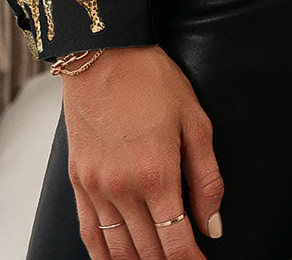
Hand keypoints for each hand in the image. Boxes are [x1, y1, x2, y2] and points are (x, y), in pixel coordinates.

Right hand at [61, 44, 223, 258]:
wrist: (103, 52)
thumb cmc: (153, 80)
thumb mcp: (195, 120)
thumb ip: (207, 178)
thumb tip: (213, 225)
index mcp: (157, 175)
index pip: (176, 243)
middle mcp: (123, 189)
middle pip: (148, 252)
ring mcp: (96, 188)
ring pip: (117, 251)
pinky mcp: (78, 182)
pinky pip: (90, 234)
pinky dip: (103, 256)